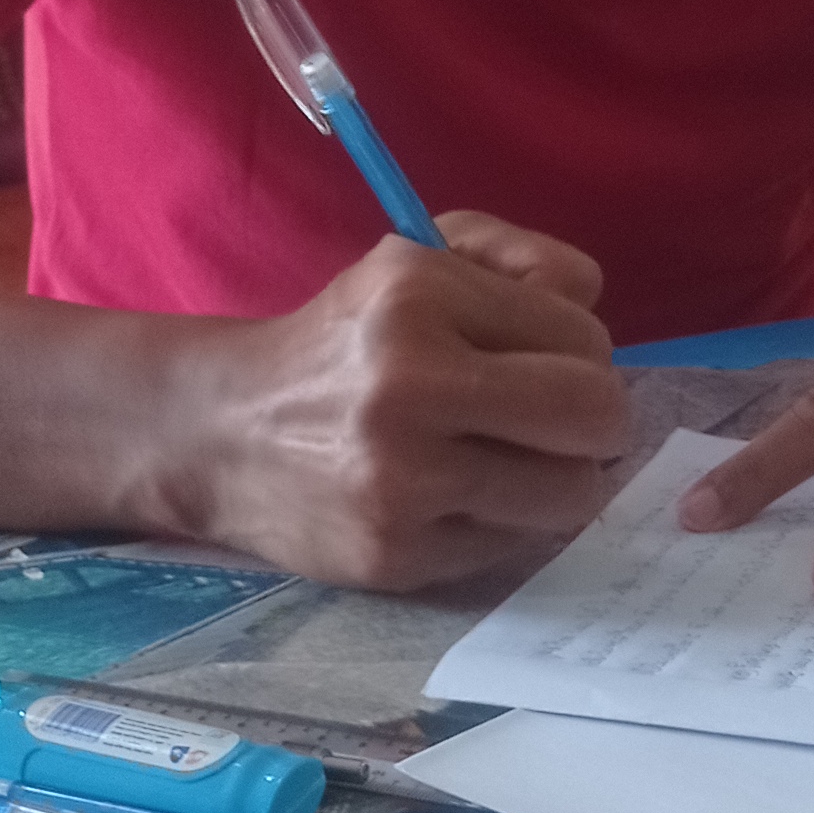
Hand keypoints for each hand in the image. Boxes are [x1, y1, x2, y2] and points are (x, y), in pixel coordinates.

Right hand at [183, 215, 630, 590]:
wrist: (218, 432)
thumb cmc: (338, 342)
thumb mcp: (416, 259)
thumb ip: (520, 260)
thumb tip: (594, 304)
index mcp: (417, 296)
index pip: (583, 337)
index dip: (582, 355)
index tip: (543, 365)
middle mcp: (409, 385)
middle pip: (595, 415)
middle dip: (595, 422)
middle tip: (557, 424)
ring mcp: (402, 480)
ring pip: (572, 494)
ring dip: (560, 480)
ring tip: (513, 463)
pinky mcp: (397, 553)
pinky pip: (515, 545)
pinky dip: (504, 522)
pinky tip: (457, 498)